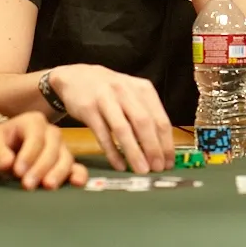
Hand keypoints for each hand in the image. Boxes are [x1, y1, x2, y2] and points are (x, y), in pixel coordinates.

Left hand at [0, 112, 87, 189]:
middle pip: (53, 147)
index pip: (36, 136)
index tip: (17, 171)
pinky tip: (77, 183)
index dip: (28, 154)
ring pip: (66, 157)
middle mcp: (50, 131)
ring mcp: (60, 146)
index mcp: (33, 121)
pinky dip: (78, 174)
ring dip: (58, 173)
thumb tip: (7, 164)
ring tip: (48, 187)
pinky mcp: (63, 162)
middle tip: (28, 185)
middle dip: (41, 166)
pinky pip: (76, 166)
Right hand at [50, 64, 174, 174]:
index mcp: (142, 89)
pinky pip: (102, 134)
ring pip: (123, 128)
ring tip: (141, 169)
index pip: (160, 118)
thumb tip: (161, 148)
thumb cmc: (111, 90)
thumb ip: (146, 114)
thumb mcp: (133, 95)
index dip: (166, 143)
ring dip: (134, 152)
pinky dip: (112, 152)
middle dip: (152, 148)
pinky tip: (119, 165)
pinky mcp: (88, 109)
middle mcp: (125, 91)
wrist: (76, 76)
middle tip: (157, 168)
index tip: (168, 162)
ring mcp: (106, 99)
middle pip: (143, 122)